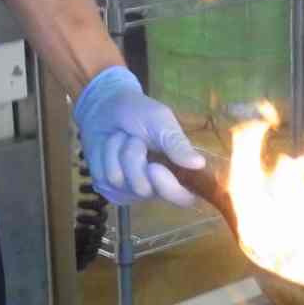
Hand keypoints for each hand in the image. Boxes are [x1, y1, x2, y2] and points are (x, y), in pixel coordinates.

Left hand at [72, 66, 202, 205]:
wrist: (104, 105)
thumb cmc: (138, 113)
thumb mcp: (161, 121)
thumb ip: (177, 144)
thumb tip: (199, 164)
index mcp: (177, 173)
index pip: (185, 199)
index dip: (171, 189)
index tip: (155, 168)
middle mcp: (156, 187)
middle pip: (145, 190)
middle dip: (135, 159)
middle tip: (135, 139)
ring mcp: (130, 191)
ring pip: (122, 181)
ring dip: (118, 153)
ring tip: (121, 138)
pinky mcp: (108, 189)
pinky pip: (106, 178)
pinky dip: (105, 156)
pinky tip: (108, 146)